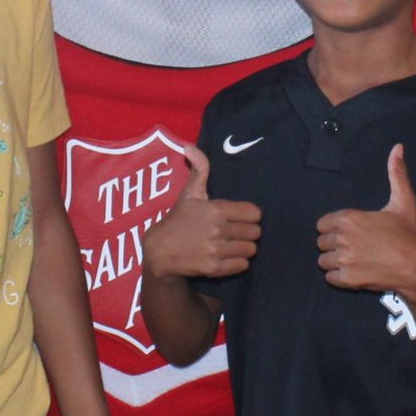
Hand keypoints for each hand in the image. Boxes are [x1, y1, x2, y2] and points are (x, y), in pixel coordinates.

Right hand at [142, 145, 261, 280]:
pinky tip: (227, 257)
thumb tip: (189, 146)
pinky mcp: (214, 268)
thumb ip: (198, 169)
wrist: (160, 251)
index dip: (250, 216)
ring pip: (250, 249)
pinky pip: (242, 265)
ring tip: (232, 245)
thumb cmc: (178, 220)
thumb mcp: (189, 193)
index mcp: (216, 209)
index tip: (240, 218)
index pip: (255, 213)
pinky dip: (238, 263)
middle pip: (255, 232)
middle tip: (236, 232)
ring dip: (244, 248)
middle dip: (247, 232)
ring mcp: (215, 250)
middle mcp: (217, 229)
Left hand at [317, 145, 415, 293]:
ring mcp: (343, 260)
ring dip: (335, 262)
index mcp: (349, 218)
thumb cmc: (410, 234)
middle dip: (334, 245)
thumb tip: (398, 147)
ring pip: (323, 261)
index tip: (351, 233)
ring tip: (354, 260)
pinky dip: (339, 277)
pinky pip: (330, 278)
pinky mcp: (347, 280)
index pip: (322, 224)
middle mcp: (342, 238)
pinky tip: (355, 273)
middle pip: (321, 242)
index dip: (335, 228)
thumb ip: (396, 174)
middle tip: (354, 247)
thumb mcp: (404, 202)